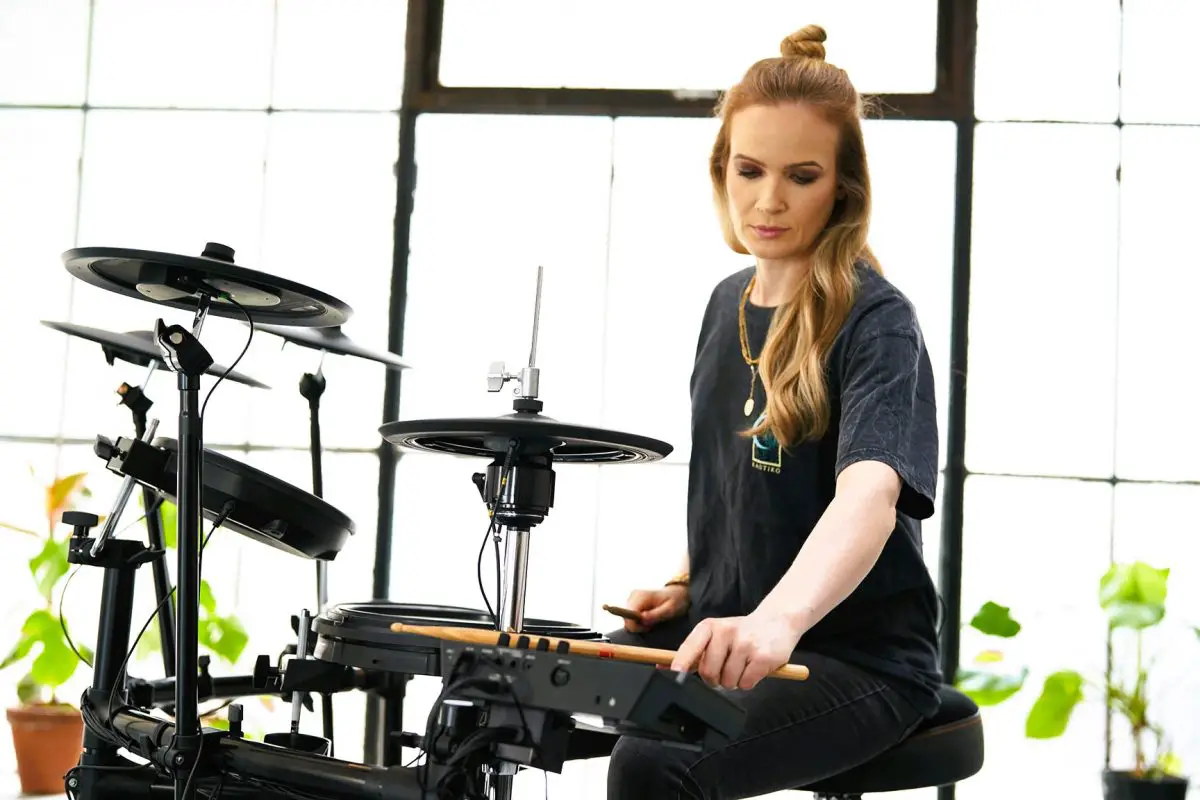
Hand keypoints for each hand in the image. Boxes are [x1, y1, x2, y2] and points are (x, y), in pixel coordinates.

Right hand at [622, 585, 688, 631]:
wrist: (677, 593)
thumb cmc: (675, 601)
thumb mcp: (669, 610)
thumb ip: (655, 614)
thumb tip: (641, 619)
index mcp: (640, 596)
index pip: (627, 616)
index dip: (636, 626)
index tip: (648, 627)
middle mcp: (633, 596)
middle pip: (626, 619)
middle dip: (639, 626)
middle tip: (652, 625)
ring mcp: (631, 599)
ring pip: (628, 620)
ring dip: (639, 624)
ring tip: (652, 621)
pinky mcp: (632, 603)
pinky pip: (630, 618)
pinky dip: (639, 622)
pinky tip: (648, 619)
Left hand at [670, 611, 800, 690]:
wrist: (777, 620)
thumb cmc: (741, 632)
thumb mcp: (716, 634)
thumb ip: (694, 651)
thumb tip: (666, 668)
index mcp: (709, 627)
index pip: (690, 648)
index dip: (681, 664)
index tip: (674, 675)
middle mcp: (726, 633)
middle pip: (708, 673)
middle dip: (715, 679)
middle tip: (726, 668)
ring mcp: (745, 644)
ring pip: (728, 682)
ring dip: (734, 681)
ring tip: (742, 665)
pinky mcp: (763, 657)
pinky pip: (746, 684)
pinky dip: (749, 682)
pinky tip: (753, 667)